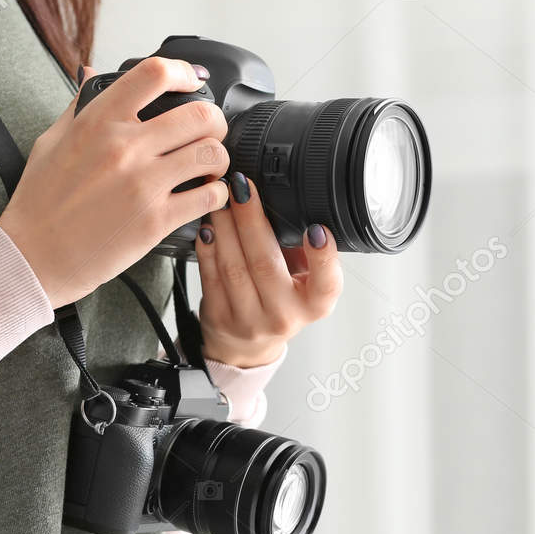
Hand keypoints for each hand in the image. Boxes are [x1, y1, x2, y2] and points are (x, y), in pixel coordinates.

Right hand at [0, 57, 231, 306]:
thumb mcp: (52, 141)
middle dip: (214, 119)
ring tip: (209, 166)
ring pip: (211, 154)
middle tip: (210, 131)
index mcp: (98, 121)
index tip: (192, 80)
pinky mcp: (156, 221)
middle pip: (199, 114)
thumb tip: (91, 73)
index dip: (184, 71)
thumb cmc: (40, 203)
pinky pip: (209, 197)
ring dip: (218, 157)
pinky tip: (207, 195)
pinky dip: (217, 193)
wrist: (35, 257)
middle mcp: (124, 147)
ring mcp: (143, 184)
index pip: (154, 74)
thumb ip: (80, 105)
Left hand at [194, 172, 343, 367]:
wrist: (247, 346)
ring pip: (233, 267)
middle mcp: (282, 316)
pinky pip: (210, 275)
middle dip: (252, 220)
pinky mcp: (218, 317)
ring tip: (221, 198)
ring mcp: (248, 320)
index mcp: (312, 305)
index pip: (326, 286)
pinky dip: (208, 245)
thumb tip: (290, 202)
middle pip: (265, 264)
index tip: (317, 230)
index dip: (323, 258)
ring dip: (225, 226)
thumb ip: (302, 251)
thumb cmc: (279, 303)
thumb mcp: (302, 282)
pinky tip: (208, 225)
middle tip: (243, 187)